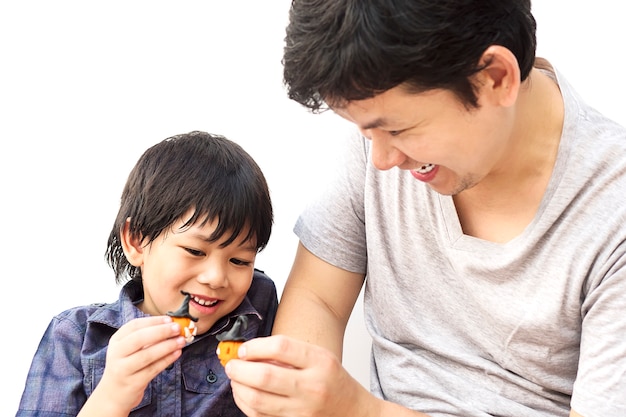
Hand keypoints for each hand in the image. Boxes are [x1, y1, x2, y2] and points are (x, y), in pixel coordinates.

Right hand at [79, 316, 184, 415]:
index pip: (134, 325)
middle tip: (177, 328)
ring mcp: (123, 369)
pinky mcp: (133, 383)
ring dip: (167, 346)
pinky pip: (153, 369)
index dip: (153, 321)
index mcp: (116, 341)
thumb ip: (145, 337)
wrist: (113, 395)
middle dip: (161, 331)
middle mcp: (116, 354)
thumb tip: (170, 325)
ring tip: (182, 341)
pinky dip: (167, 360)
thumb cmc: (127, 366)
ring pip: (147, 355)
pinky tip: (177, 353)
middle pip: (139, 339)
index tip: (169, 319)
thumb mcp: (128, 349)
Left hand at [225, 335, 373, 416]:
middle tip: (231, 365)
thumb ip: (289, 352)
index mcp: (320, 362)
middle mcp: (312, 387)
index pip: (280, 347)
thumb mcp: (319, 357)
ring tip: (235, 379)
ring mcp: (303, 410)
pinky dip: (245, 404)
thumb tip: (249, 352)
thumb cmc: (333, 381)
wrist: (355, 413)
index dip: (255, 347)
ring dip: (238, 388)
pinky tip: (243, 394)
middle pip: (265, 376)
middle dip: (239, 369)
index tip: (244, 349)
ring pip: (257, 401)